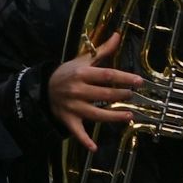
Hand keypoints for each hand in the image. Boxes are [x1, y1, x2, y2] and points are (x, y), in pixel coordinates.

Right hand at [45, 32, 141, 150]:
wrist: (43, 88)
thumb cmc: (67, 73)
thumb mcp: (82, 60)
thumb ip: (102, 50)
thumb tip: (118, 35)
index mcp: (82, 74)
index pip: (107, 75)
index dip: (124, 78)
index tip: (139, 80)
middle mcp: (78, 90)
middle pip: (104, 95)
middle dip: (121, 95)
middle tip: (133, 96)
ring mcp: (73, 107)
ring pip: (96, 114)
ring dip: (113, 117)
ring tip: (129, 116)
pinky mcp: (69, 120)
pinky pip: (77, 132)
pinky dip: (84, 140)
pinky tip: (94, 148)